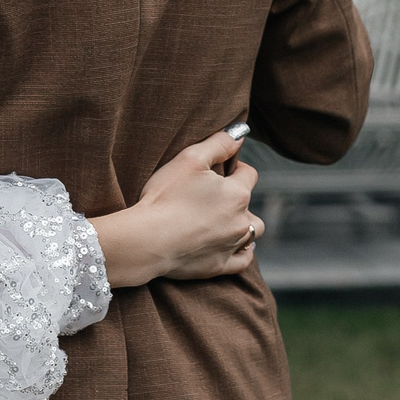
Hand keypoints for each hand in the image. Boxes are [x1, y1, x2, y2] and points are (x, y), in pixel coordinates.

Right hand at [92, 129, 261, 287]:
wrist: (147, 240)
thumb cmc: (166, 196)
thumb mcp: (190, 158)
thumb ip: (219, 143)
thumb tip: (240, 133)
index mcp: (237, 193)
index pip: (248, 174)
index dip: (235, 168)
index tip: (221, 169)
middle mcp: (241, 221)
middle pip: (251, 205)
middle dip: (239, 199)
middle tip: (215, 196)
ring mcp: (231, 246)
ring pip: (252, 233)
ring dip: (244, 225)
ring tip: (226, 220)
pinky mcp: (219, 266)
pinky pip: (243, 260)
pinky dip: (242, 252)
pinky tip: (234, 246)